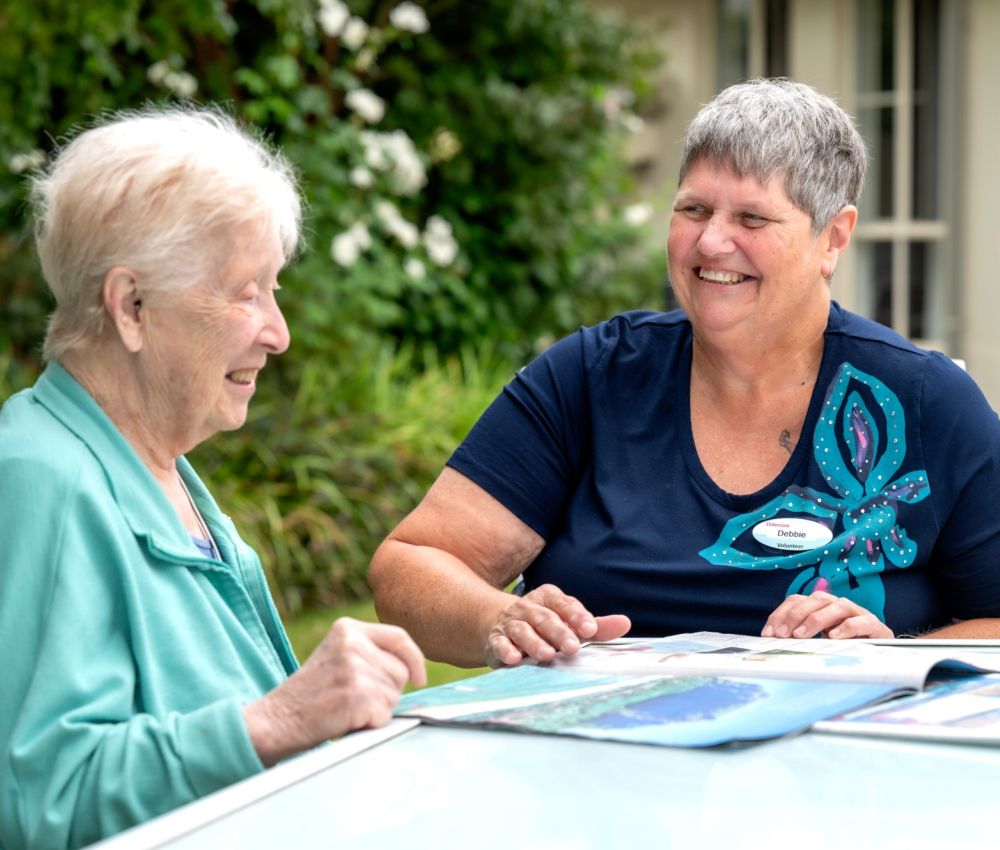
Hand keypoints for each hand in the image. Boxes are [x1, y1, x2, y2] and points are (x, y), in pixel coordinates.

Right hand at [244, 617, 425, 765]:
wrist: (276, 720)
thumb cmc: (311, 694)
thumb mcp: (337, 656)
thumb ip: (370, 653)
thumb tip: (414, 668)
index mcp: (347, 628)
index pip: (399, 637)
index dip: (415, 660)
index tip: (419, 677)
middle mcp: (352, 643)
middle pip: (400, 671)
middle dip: (388, 690)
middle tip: (353, 698)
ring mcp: (354, 669)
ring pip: (394, 695)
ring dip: (377, 709)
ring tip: (346, 707)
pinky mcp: (356, 696)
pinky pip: (384, 715)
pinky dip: (370, 723)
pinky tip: (345, 719)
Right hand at [485, 583, 630, 666]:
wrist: (502, 624)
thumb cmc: (545, 624)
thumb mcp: (569, 621)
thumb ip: (595, 625)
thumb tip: (625, 623)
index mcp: (550, 598)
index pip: (565, 604)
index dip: (577, 616)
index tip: (590, 629)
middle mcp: (529, 607)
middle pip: (545, 617)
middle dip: (559, 632)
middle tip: (572, 647)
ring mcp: (511, 622)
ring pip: (523, 630)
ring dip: (534, 642)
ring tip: (546, 655)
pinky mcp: (497, 639)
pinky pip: (500, 643)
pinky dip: (506, 650)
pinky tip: (513, 659)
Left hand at [761, 586, 892, 639]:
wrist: (884, 652)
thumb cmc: (846, 645)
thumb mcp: (819, 640)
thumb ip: (800, 637)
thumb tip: (773, 641)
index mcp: (822, 606)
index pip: (798, 600)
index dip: (781, 613)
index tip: (768, 633)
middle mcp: (839, 605)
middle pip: (816, 599)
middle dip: (795, 615)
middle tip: (782, 634)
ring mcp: (858, 613)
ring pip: (838, 605)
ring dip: (816, 619)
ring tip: (801, 636)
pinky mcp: (875, 626)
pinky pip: (861, 621)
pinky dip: (847, 627)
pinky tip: (834, 637)